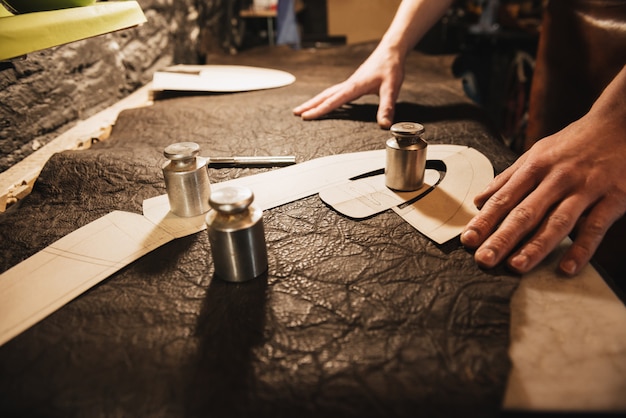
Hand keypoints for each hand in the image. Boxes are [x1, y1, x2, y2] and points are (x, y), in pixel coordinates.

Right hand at [293, 45, 405, 128]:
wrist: (392, 50)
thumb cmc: (390, 67)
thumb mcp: (391, 88)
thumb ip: (386, 107)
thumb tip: (384, 124)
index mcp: (354, 87)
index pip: (333, 101)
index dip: (319, 110)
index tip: (306, 117)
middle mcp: (349, 84)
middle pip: (324, 96)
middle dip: (310, 105)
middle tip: (296, 113)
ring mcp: (350, 83)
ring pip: (329, 93)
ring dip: (316, 101)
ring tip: (306, 109)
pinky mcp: (355, 82)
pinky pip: (337, 92)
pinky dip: (328, 98)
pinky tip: (330, 103)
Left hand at [461, 95, 625, 275]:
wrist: (621, 123)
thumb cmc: (575, 141)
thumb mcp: (537, 152)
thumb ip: (508, 179)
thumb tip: (479, 200)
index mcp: (535, 167)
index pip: (504, 198)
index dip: (484, 220)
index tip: (468, 240)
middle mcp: (557, 178)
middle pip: (525, 212)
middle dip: (502, 238)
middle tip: (484, 259)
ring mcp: (586, 188)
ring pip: (557, 221)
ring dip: (536, 246)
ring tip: (516, 266)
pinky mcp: (614, 198)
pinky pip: (595, 227)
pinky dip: (581, 249)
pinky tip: (567, 268)